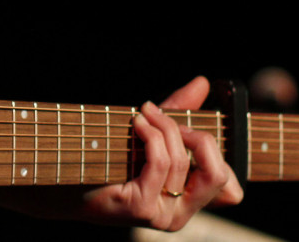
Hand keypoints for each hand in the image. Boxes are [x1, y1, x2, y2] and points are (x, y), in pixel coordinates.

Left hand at [81, 76, 242, 230]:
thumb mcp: (153, 131)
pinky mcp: (142, 209)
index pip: (232, 191)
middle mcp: (181, 215)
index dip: (218, 154)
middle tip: (169, 119)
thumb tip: (202, 82)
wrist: (66, 177)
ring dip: (165, 127)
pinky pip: (161, 163)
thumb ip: (180, 111)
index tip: (188, 129)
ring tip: (144, 114)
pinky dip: (151, 135)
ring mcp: (162, 215)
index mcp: (189, 203)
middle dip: (198, 137)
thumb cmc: (110, 155)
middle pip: (217, 175)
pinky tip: (137, 123)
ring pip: (182, 161)